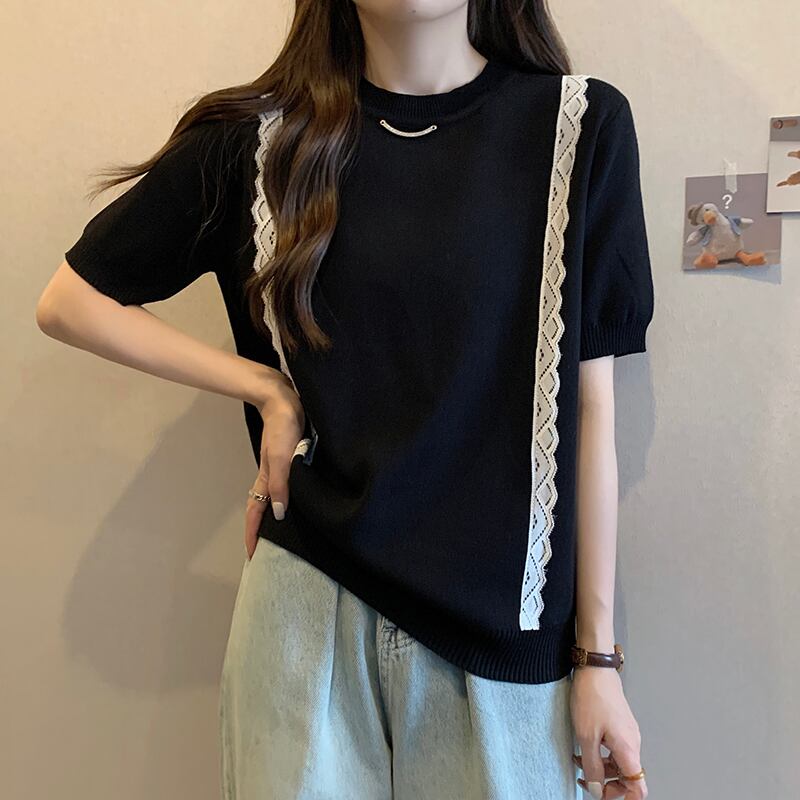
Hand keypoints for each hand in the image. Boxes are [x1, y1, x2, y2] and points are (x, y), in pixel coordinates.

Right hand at [244, 372, 305, 559]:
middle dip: (264, 531)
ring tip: (285, 535)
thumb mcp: (282, 457)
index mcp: (267, 478)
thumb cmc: (283, 426)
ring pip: (277, 499)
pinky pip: (289, 486)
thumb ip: (281, 484)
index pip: (256, 513)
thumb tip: (280, 514)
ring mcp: (282, 468)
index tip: (253, 557)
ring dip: (277, 517)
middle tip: (270, 552)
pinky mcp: (292, 459)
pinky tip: (300, 503)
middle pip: (265, 509)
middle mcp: (273, 476)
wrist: (286, 398)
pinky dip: (290, 499)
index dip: (253, 534)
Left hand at [570, 666, 647, 798]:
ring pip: (619, 763)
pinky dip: (601, 754)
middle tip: (586, 781)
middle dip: (607, 784)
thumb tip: (597, 789)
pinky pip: (615, 749)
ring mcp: (627, 733)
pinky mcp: (620, 724)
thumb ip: (592, 767)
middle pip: (628, 778)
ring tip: (579, 762)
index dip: (624, 798)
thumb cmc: (592, 696)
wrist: (595, 669)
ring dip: (601, 768)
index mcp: (628, 749)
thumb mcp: (586, 736)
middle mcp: (632, 742)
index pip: (638, 787)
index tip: (605, 797)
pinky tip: (584, 748)